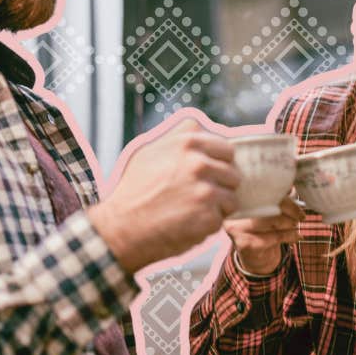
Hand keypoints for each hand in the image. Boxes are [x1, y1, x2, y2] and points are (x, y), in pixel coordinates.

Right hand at [91, 118, 239, 273]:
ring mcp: (205, 192)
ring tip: (191, 209)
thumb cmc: (135, 190)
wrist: (122, 227)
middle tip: (197, 195)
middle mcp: (199, 164)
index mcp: (188, 143)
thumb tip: (201, 127)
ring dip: (216, 206)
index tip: (207, 174)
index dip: (219, 163)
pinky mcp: (208, 218)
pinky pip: (221, 219)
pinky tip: (187, 223)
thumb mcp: (150, 150)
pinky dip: (208, 224)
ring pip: (231, 198)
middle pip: (233, 173)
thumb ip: (179, 136)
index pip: (227, 149)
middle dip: (221, 185)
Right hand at [225, 194, 303, 274]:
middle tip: (301, 216)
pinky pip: (274, 236)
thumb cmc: (263, 228)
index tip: (297, 202)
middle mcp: (234, 211)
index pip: (264, 191)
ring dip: (290, 223)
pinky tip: (297, 236)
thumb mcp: (270, 210)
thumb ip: (279, 197)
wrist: (254, 256)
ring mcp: (237, 228)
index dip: (283, 195)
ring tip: (296, 225)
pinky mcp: (245, 243)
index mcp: (238, 198)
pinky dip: (290, 236)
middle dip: (290, 210)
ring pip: (273, 221)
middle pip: (268, 204)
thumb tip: (292, 188)